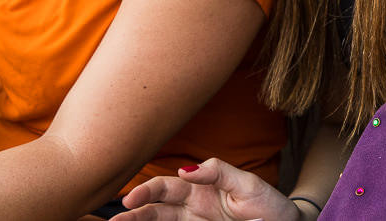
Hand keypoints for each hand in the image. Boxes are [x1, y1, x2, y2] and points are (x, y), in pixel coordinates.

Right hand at [114, 159, 299, 220]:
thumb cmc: (268, 203)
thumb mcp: (248, 184)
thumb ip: (218, 172)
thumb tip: (185, 170)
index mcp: (201, 187)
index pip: (168, 186)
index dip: (148, 190)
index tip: (132, 198)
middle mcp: (193, 206)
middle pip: (157, 207)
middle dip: (135, 210)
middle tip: (116, 219)